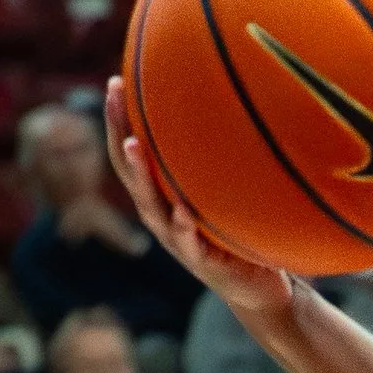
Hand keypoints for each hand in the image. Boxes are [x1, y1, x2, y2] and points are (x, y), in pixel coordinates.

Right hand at [103, 76, 298, 327]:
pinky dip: (183, 226)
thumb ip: (220, 162)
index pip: (131, 153)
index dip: (119, 120)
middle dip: (119, 131)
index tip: (116, 82)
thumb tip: (237, 105)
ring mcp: (177, 240)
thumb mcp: (226, 193)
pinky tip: (182, 210)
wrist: (258, 290)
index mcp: (161, 198)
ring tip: (134, 145)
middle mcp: (161, 216)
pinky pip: (188, 242)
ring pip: (151, 205)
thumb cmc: (239, 234)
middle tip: (114, 96)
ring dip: (141, 175)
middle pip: (129, 171)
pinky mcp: (202, 263)